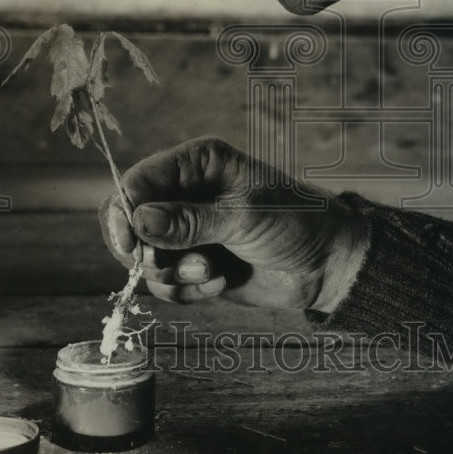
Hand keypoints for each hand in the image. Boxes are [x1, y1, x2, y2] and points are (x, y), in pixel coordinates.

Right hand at [98, 137, 369, 310]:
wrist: (327, 265)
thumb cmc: (295, 222)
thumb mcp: (244, 217)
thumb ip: (190, 221)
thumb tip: (139, 221)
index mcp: (197, 163)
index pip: (138, 181)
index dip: (125, 211)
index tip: (130, 244)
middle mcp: (185, 193)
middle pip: (129, 222)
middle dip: (148, 251)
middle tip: (169, 264)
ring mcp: (187, 232)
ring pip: (145, 259)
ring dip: (175, 273)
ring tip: (213, 271)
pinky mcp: (193, 266)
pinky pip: (166, 285)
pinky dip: (188, 290)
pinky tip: (221, 282)